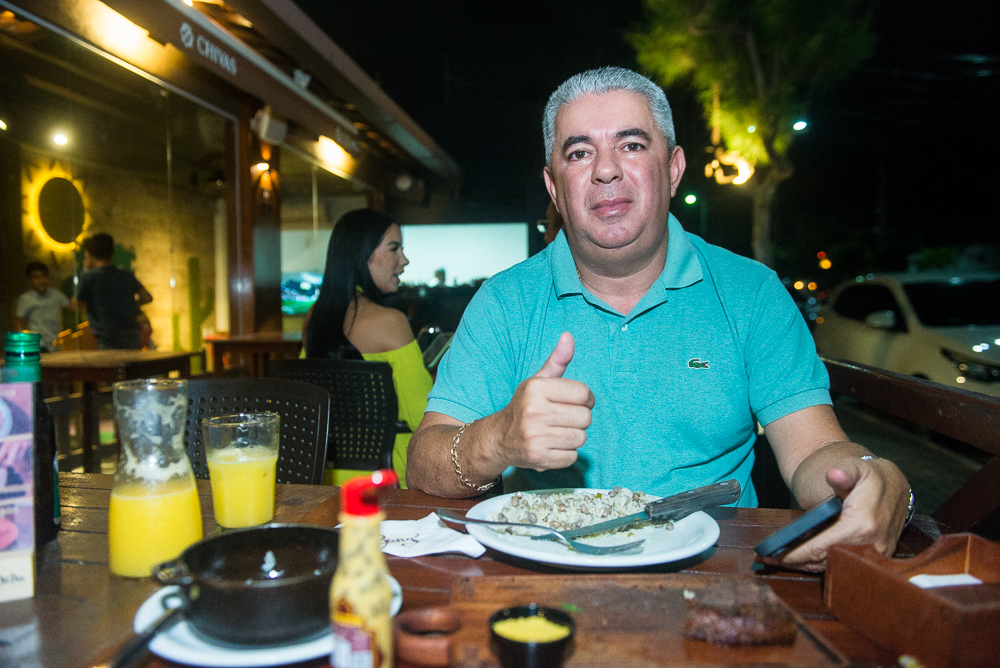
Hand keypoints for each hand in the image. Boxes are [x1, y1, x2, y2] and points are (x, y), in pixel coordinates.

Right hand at [494, 332, 594, 471]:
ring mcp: (535, 437)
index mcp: (536, 388)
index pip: (584, 393)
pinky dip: (566, 453)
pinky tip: (552, 445)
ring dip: (573, 436)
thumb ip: (557, 360)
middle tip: (563, 419)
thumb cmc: (526, 406)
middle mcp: (534, 412)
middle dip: (579, 419)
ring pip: (581, 438)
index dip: (586, 399)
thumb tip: (568, 336)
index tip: (575, 402)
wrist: (500, 438)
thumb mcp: (538, 381)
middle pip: (585, 417)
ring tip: (557, 432)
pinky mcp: (538, 458)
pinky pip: (572, 456)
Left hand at [761, 456, 908, 571]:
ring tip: (777, 559)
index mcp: (864, 525)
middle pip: (825, 562)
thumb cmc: (870, 475)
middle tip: (767, 558)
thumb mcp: (857, 466)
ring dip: (805, 565)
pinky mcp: (874, 558)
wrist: (893, 483)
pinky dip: (820, 564)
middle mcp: (871, 546)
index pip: (822, 547)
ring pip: (833, 567)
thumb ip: (844, 471)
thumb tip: (834, 474)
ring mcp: (875, 555)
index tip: (771, 554)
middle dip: (795, 562)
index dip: (796, 553)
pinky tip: (800, 560)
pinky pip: (842, 564)